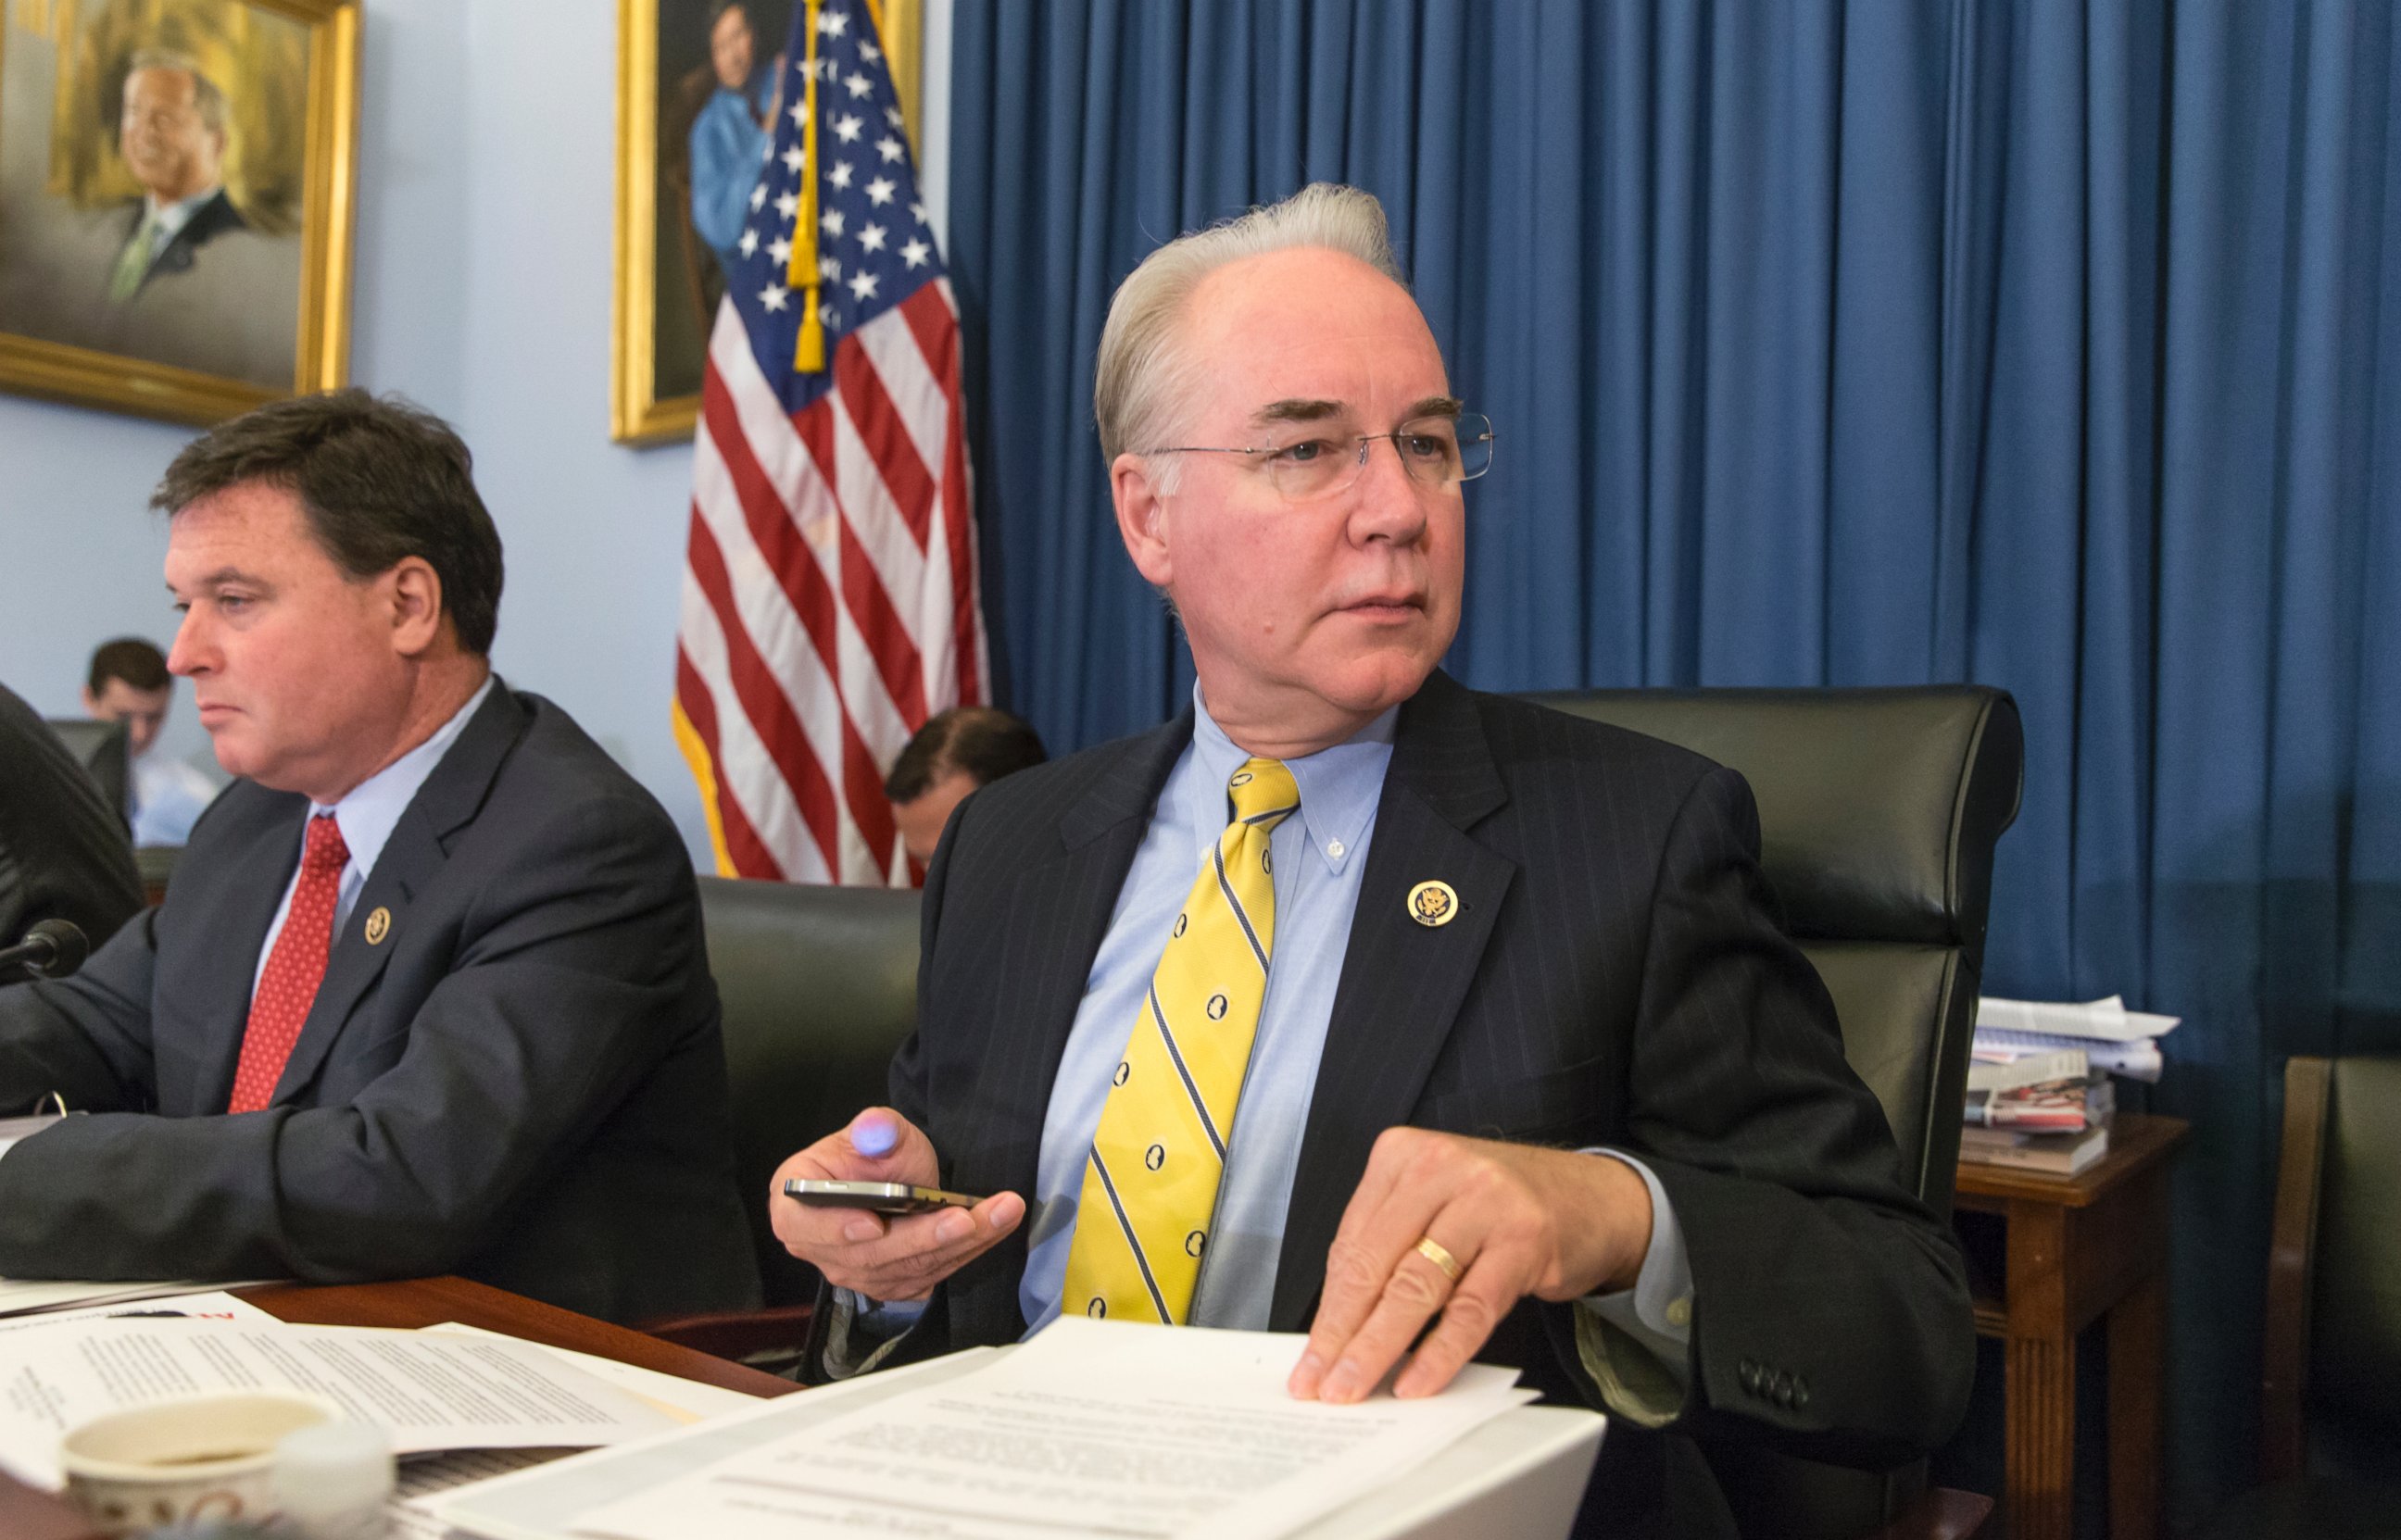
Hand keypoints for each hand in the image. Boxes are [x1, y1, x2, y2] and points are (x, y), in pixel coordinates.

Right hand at [767, 1107, 1024, 1301]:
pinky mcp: (894, 1285)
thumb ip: (875, 1129)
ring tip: (1002, 1211)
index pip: (804, 1227)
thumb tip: (875, 1127)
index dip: (836, 1229)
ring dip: (962, 1242)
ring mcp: (858, 1275)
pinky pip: (933, 1273)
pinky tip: (996, 1226)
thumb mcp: (874, 1132)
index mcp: (796, 1208)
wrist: (890, 1179)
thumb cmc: (869, 1156)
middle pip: (872, 1255)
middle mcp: (821, 1251)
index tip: (872, 1224)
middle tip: (966, 1218)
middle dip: (925, 1237)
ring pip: (910, 1267)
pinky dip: (969, 1251)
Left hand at [1288, 1129, 1652, 1402]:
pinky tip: (1417, 1381)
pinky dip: (1440, 1352)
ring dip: (1379, 1346)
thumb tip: (1337, 1327)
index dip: (1327, 1308)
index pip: (1351, 1242)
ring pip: (1417, 1287)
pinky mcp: (1524, 1239)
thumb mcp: (1434, 1204)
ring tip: (1356, 1386)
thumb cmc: (1499, 1206)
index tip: (1308, 1358)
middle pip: (1376, 1264)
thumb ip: (1388, 1247)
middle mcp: (1441, 1169)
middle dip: (1341, 1333)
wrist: (1593, 1198)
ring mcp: (1485, 1201)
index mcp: (1403, 1155)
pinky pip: (1471, 1308)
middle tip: (1319, 1383)